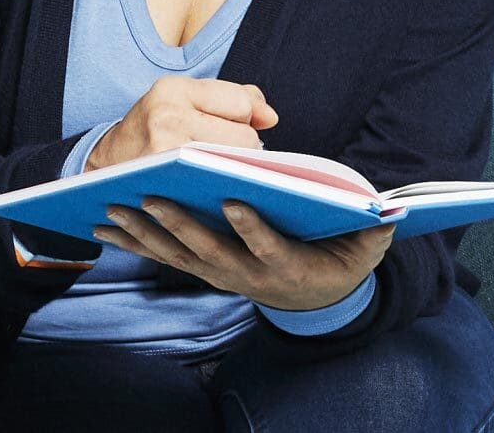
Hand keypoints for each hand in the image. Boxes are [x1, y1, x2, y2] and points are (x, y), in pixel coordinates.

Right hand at [86, 77, 278, 171]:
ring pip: (233, 166)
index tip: (232, 127)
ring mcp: (162, 153)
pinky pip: (217, 190)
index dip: (245, 119)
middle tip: (223, 155)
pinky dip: (222, 190)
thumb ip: (235, 97)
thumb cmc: (157, 128)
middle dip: (243, 149)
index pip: (241, 104)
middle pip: (243, 138)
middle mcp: (165, 116)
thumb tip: (270, 118)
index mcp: (172, 88)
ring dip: (235, 171)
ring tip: (218, 171)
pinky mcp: (161, 186)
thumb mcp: (186, 98)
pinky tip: (213, 190)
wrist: (104, 166)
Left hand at [93, 197, 394, 310]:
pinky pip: (162, 257)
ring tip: (115, 208)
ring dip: (144, 233)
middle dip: (179, 223)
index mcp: (284, 264)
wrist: (316, 299)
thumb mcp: (363, 250)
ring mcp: (218, 274)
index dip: (252, 227)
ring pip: (176, 255)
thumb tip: (390, 212)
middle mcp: (245, 274)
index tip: (234, 200)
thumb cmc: (338, 259)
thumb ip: (373, 231)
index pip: (267, 246)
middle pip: (208, 250)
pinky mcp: (201, 270)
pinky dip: (133, 242)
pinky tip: (103, 226)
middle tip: (153, 195)